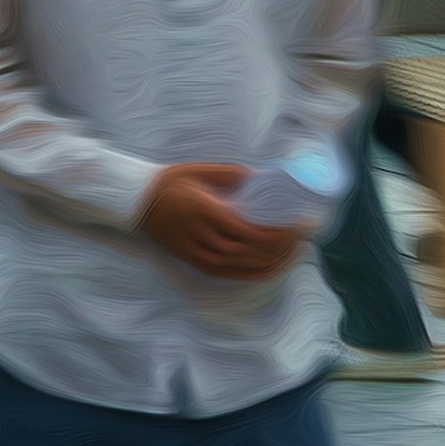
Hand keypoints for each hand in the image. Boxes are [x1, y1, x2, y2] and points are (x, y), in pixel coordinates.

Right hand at [135, 163, 305, 280]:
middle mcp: (208, 241)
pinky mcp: (202, 266)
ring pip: (248, 267)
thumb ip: (233, 176)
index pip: (254, 233)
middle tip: (304, 234)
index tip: (299, 223)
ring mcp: (204, 258)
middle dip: (285, 247)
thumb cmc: (171, 183)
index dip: (280, 233)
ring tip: (295, 249)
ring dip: (276, 261)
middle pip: (255, 253)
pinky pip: (237, 274)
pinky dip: (259, 272)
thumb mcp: (200, 171)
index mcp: (209, 215)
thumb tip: (264, 180)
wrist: (140, 205)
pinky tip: (273, 265)